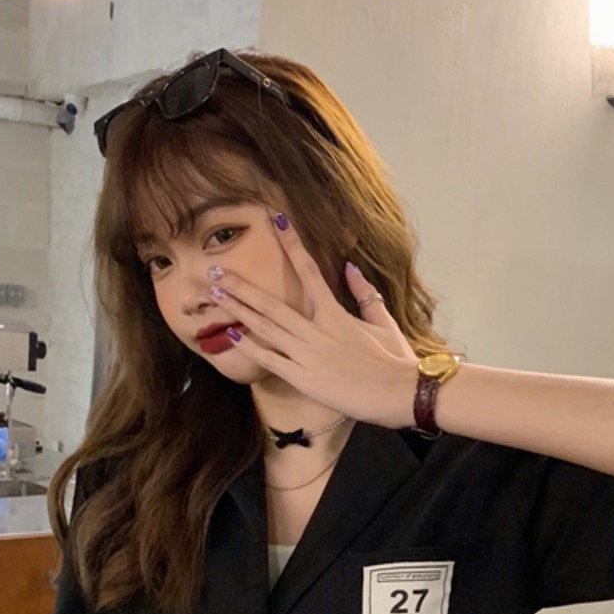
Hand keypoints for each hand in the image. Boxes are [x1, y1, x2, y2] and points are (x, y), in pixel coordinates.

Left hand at [209, 209, 420, 427]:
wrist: (398, 393)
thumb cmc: (395, 361)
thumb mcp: (383, 321)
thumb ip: (365, 293)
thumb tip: (351, 266)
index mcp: (335, 313)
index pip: (310, 270)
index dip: (292, 244)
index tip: (277, 220)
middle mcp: (316, 329)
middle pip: (272, 301)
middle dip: (241, 285)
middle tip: (215, 269)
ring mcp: (307, 353)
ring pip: (265, 326)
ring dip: (238, 309)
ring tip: (216, 294)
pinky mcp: (303, 377)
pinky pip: (270, 359)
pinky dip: (250, 347)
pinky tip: (230, 334)